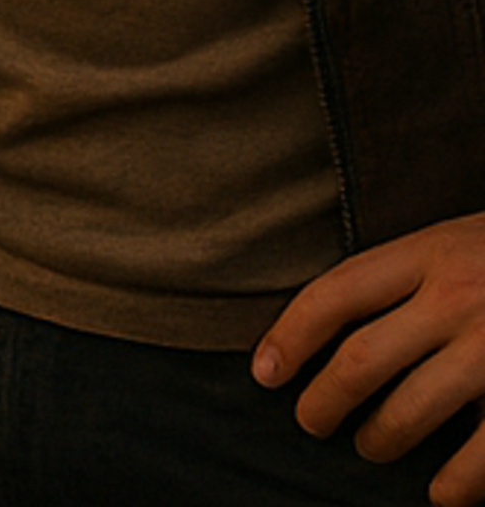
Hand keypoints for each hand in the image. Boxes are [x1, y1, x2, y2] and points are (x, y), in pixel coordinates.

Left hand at [257, 213, 484, 500]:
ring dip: (381, 440)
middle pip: (363, 360)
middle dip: (325, 400)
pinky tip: (441, 494)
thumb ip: (403, 275)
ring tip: (370, 448)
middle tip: (311, 422)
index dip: (290, 336)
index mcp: (428, 253)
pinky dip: (458, 483)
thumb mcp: (451, 240)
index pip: (336, 295)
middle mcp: (457, 298)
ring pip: (413, 410)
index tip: (264, 373)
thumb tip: (330, 325)